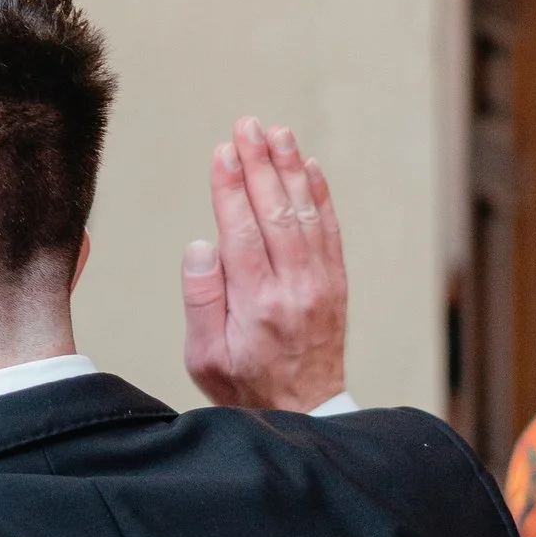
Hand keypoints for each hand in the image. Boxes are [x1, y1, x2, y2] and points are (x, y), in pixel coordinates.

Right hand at [182, 116, 347, 411]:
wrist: (304, 411)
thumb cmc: (244, 385)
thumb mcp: (203, 356)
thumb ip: (200, 299)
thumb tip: (201, 244)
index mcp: (256, 303)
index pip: (242, 230)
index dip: (231, 187)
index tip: (222, 151)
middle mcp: (294, 286)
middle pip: (276, 211)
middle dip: (260, 163)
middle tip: (247, 125)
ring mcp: (320, 283)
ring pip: (305, 213)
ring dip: (291, 168)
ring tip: (277, 132)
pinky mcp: (335, 283)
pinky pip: (330, 230)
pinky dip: (321, 195)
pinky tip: (310, 167)